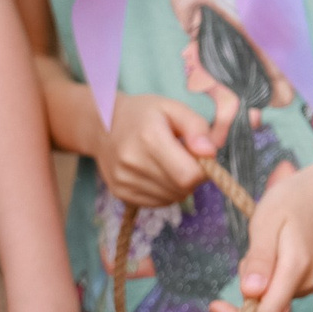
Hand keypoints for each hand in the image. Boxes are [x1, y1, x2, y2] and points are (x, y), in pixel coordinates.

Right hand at [92, 92, 211, 207]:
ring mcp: (125, 180)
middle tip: (185, 157)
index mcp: (150, 138)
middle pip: (182, 188)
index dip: (203, 169)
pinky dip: (166, 192)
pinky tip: (158, 173)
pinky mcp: (121, 193)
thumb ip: (196, 127)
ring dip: (179, 185)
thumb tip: (210, 153)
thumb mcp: (173, 108)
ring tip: (169, 163)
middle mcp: (133, 162)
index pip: (188, 174)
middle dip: (193, 176)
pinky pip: (158, 203)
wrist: (102, 126)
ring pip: (172, 198)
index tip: (200, 156)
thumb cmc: (144, 115)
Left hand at [208, 161, 312, 311]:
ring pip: (272, 300)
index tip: (215, 305)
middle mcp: (309, 282)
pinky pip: (280, 292)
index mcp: (298, 267)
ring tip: (261, 246)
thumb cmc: (292, 202)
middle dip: (246, 298)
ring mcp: (312, 284)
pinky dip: (267, 280)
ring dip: (256, 284)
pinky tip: (271, 252)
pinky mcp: (310, 283)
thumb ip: (259, 259)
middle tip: (245, 258)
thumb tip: (249, 293)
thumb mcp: (267, 221)